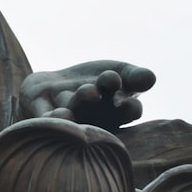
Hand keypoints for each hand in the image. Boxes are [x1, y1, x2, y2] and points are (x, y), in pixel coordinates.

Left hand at [16, 60, 155, 130]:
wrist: (53, 86)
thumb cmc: (94, 82)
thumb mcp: (119, 73)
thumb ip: (135, 77)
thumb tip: (150, 78)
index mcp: (114, 111)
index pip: (128, 112)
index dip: (129, 108)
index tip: (129, 102)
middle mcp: (92, 118)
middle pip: (99, 112)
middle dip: (101, 102)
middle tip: (99, 92)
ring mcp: (66, 114)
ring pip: (73, 110)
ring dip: (80, 103)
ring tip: (88, 92)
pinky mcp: (41, 110)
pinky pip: (45, 116)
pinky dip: (52, 116)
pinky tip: (59, 113)